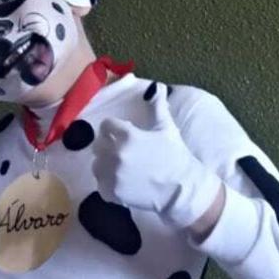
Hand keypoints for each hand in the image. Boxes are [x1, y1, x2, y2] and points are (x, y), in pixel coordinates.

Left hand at [91, 88, 223, 229]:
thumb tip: (157, 86)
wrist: (181, 189)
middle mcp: (116, 153)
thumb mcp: (166, 128)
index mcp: (127, 135)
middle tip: (122, 150)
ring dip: (105, 164)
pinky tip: (121, 181)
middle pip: (98, 144)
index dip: (114, 128)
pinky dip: (108, 183)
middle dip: (108, 144)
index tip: (121, 133)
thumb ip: (157, 106)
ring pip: (96, 164)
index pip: (106, 125)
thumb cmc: (175, 156)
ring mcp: (112, 174)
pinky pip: (100, 184)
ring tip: (120, 167)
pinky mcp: (111, 192)